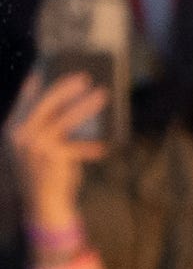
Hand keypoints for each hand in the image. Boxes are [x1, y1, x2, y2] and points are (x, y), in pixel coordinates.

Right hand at [7, 69, 108, 229]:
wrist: (41, 202)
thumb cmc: (41, 171)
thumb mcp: (32, 147)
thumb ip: (40, 127)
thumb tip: (67, 103)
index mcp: (13, 128)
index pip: (25, 99)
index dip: (36, 81)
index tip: (46, 66)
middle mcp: (21, 134)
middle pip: (45, 103)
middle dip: (65, 88)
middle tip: (83, 77)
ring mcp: (36, 145)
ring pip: (65, 119)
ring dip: (86, 106)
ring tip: (102, 95)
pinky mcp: (53, 157)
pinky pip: (78, 146)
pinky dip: (91, 146)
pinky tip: (104, 146)